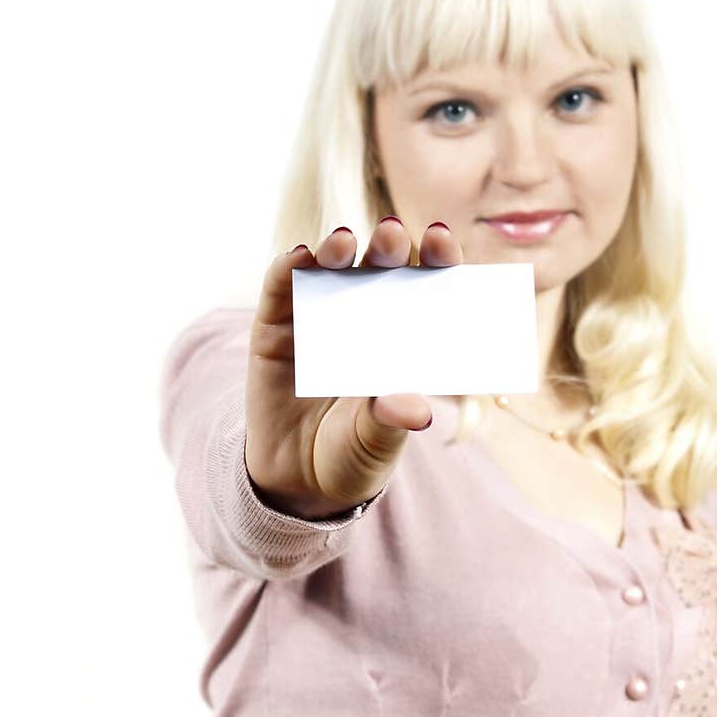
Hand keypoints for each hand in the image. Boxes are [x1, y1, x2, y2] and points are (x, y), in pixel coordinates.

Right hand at [244, 219, 462, 517]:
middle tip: (391, 233)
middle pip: (380, 268)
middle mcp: (363, 316)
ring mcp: (317, 318)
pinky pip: (280, 290)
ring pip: (330, 270)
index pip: (426, 285)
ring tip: (342, 242)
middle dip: (387, 247)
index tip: (441, 240)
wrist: (297, 483)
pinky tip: (297, 258)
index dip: (435, 259)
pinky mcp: (275, 329)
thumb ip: (390, 420)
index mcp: (403, 336)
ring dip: (336, 251)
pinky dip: (286, 269)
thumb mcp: (376, 442)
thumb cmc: (353, 455)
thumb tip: (418, 410)